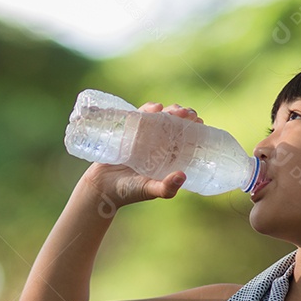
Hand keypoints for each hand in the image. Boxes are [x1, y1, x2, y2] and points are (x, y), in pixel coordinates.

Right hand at [81, 102, 202, 208]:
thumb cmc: (128, 191)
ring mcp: (144, 137)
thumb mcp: (149, 190)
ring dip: (170, 111)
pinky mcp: (129, 131)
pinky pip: (140, 116)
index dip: (195, 130)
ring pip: (161, 118)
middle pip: (176, 125)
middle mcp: (158, 146)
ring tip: (174, 110)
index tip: (200, 122)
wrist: (100, 187)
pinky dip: (148, 110)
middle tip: (188, 114)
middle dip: (184, 116)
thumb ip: (165, 188)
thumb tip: (182, 176)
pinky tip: (155, 108)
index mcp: (168, 159)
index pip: (186, 140)